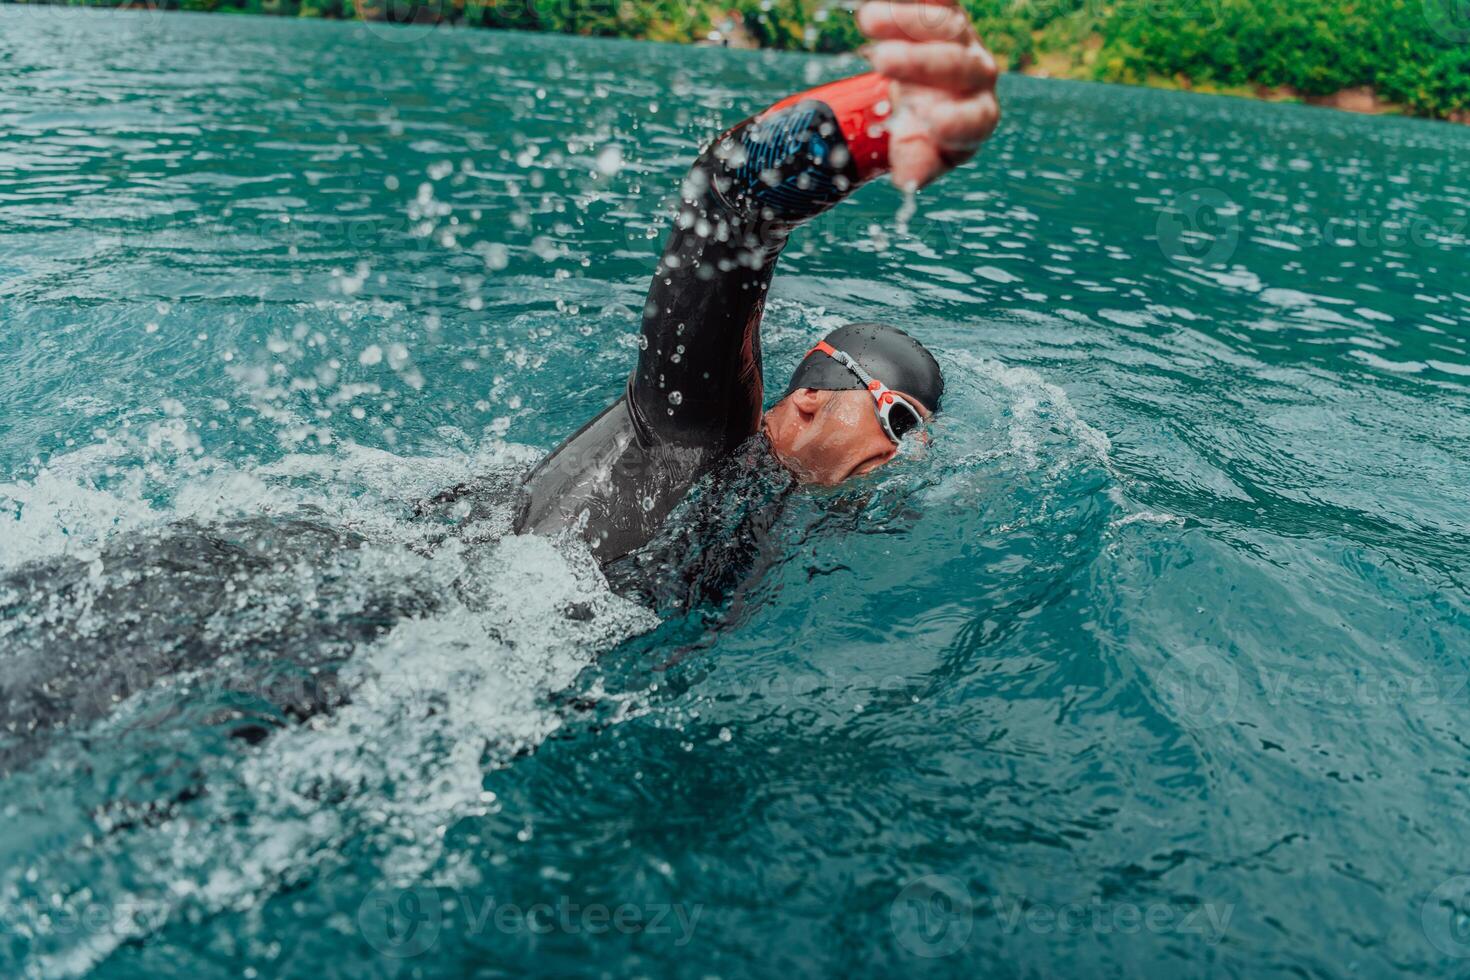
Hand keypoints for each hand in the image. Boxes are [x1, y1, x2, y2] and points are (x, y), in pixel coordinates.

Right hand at [856, 0, 1000, 189]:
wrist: (918, 91)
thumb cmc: (920, 127)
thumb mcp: (915, 149)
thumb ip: (914, 163)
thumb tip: (907, 182)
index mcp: (977, 117)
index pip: (976, 120)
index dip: (957, 122)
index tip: (932, 121)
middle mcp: (977, 74)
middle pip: (957, 65)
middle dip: (920, 62)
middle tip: (881, 60)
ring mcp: (964, 39)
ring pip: (945, 24)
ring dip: (907, 19)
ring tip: (868, 20)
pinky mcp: (947, 10)